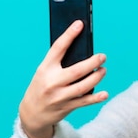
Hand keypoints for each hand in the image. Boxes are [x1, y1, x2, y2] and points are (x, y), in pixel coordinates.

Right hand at [18, 20, 108, 137]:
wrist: (32, 113)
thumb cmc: (42, 86)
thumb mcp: (44, 72)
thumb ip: (59, 62)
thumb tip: (82, 48)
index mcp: (45, 68)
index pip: (58, 48)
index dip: (69, 35)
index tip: (80, 24)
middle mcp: (52, 82)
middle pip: (76, 70)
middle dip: (92, 62)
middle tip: (102, 56)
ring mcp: (59, 96)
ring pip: (83, 86)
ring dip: (96, 77)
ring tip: (103, 70)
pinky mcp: (67, 107)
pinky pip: (84, 101)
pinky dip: (96, 98)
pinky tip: (105, 93)